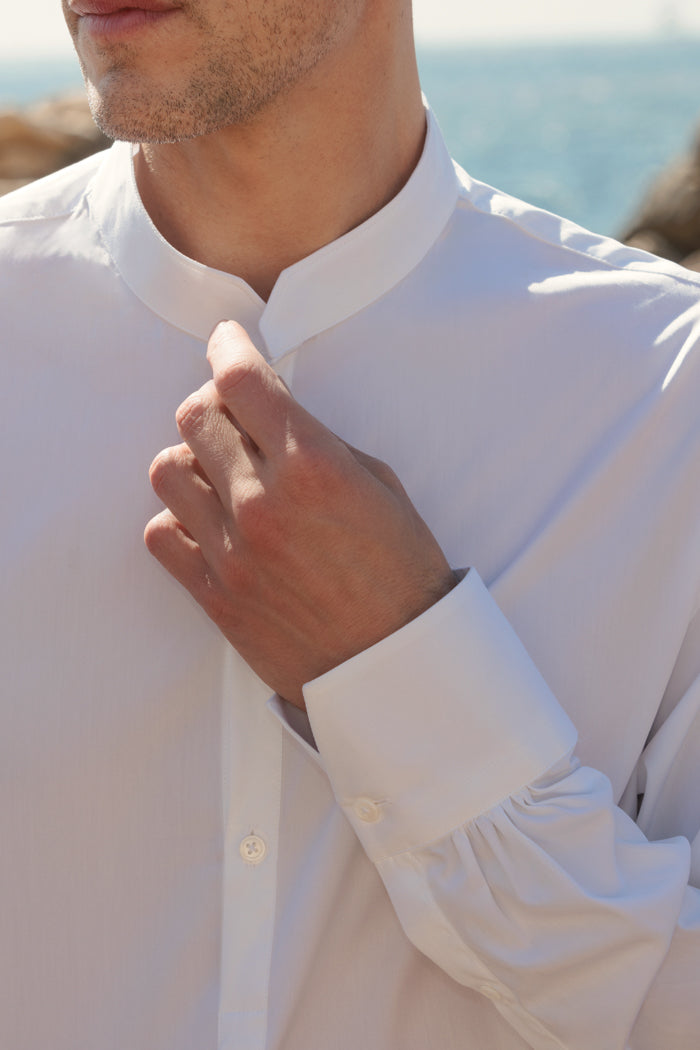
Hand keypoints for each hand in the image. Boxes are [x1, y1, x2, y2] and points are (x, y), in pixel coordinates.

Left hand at [145, 321, 456, 707]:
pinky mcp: (215, 594)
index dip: (227, 346)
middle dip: (211, 400)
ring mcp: (233, 551)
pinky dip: (177, 520)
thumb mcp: (382, 487)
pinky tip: (209, 522)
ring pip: (166, 471)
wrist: (395, 665)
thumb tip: (274, 414)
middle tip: (233, 411)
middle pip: (194, 416)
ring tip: (220, 472)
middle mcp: (264, 503)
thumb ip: (320, 443)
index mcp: (314, 467)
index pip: (241, 380)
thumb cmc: (403, 573)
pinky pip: (160, 535)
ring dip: (190, 459)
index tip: (227, 340)